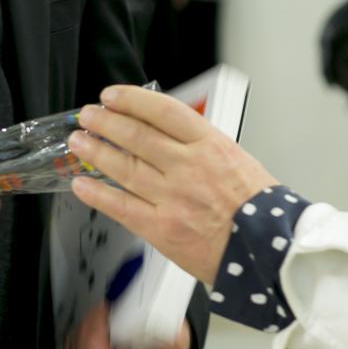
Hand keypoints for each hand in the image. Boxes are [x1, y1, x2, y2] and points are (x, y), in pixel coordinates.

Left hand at [68, 84, 276, 287]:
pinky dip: (97, 194)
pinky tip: (81, 185)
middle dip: (106, 122)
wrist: (269, 252)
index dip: (132, 100)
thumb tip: (166, 133)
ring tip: (79, 142)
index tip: (113, 96)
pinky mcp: (161, 228)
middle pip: (136, 135)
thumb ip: (201, 146)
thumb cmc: (259, 210)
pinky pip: (120, 206)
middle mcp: (188, 167)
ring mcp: (172, 197)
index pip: (163, 111)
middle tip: (89, 115)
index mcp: (211, 145)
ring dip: (95, 151)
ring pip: (123, 166)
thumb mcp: (238, 160)